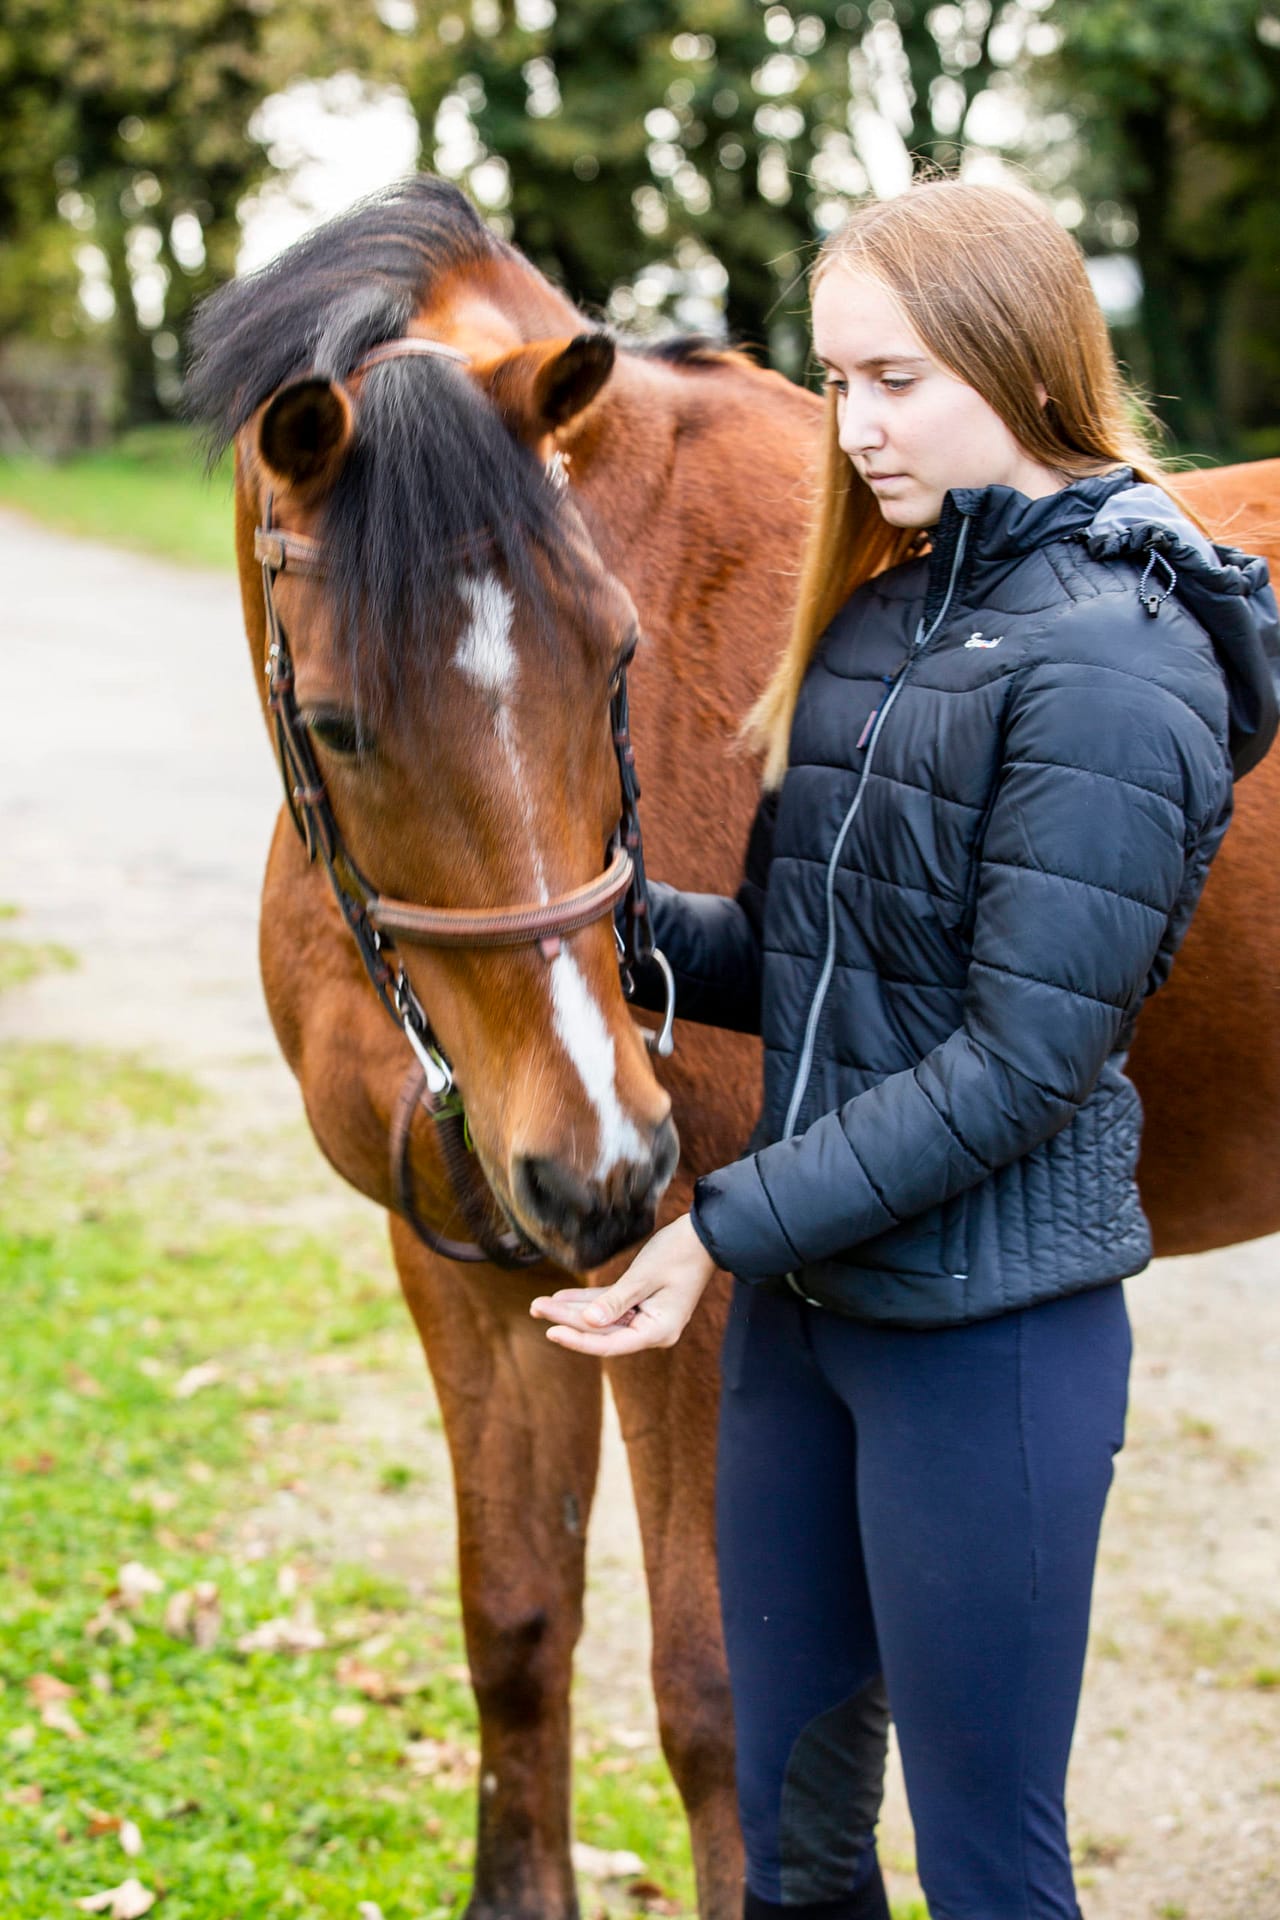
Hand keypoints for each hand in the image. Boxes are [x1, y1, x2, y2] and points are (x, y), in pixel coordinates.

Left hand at [530, 1213, 716, 1355]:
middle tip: (535, 1307)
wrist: (705, 1235)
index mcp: (657, 1331)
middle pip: (603, 1331)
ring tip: (541, 1304)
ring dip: (573, 1310)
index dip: (579, 1340)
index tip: (551, 1331)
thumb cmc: (679, 1253)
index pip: (610, 1344)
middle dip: (568, 1320)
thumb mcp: (644, 1276)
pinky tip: (561, 1298)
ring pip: (603, 1318)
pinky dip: (589, 1301)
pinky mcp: (642, 1303)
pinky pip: (610, 1305)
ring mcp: (647, 1317)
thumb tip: (588, 1323)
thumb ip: (615, 1301)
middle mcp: (651, 1330)